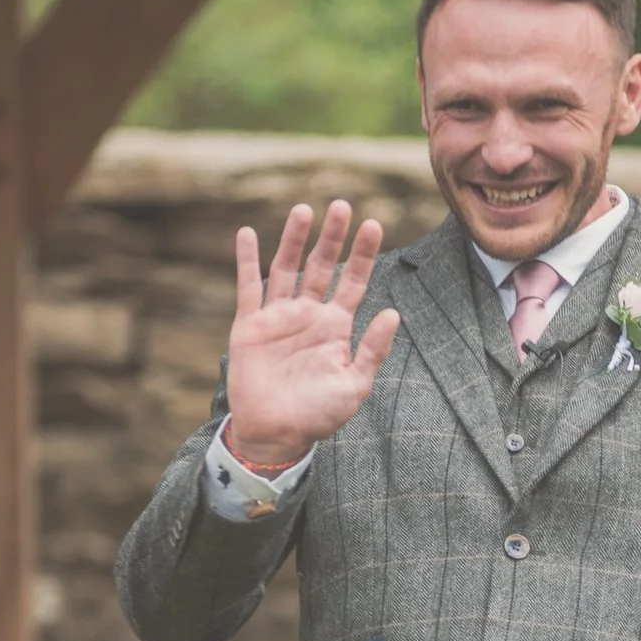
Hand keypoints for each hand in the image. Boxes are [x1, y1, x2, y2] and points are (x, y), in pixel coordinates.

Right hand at [223, 201, 402, 464]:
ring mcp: (278, 317)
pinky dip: (246, 259)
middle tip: (342, 205)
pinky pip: (247, 286)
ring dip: (294, 239)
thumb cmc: (318, 415)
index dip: (363, 254)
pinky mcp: (250, 324)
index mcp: (335, 327)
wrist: (275, 434)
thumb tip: (394, 313)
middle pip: (322, 265)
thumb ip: (373, 349)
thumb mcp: (355, 385)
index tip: (374, 225)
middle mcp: (308, 315)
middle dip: (332, 237)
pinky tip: (246, 233)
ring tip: (304, 210)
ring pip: (286, 267)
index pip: (353, 281)